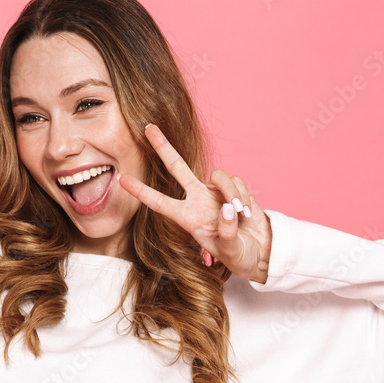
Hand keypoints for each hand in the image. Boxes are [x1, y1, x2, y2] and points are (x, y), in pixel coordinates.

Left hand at [116, 123, 272, 282]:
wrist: (261, 251)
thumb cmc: (239, 255)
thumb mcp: (231, 251)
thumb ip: (227, 232)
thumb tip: (227, 208)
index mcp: (188, 218)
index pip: (159, 202)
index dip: (140, 191)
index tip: (121, 179)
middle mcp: (198, 200)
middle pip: (177, 167)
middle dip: (163, 146)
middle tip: (148, 127)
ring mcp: (215, 192)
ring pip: (218, 176)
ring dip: (231, 193)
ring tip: (241, 215)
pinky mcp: (234, 188)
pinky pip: (236, 182)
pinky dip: (243, 196)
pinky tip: (247, 214)